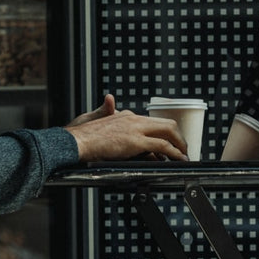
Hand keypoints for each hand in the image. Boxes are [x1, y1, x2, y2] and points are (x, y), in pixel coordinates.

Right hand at [64, 94, 186, 163]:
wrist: (75, 141)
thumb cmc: (80, 135)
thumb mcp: (93, 117)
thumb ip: (105, 110)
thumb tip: (110, 99)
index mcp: (124, 115)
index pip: (149, 122)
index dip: (160, 133)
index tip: (165, 141)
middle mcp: (132, 119)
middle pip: (165, 123)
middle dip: (178, 136)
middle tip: (182, 147)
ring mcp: (135, 129)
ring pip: (168, 132)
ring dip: (180, 144)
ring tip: (184, 154)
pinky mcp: (135, 142)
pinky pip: (162, 145)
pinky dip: (174, 152)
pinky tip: (178, 158)